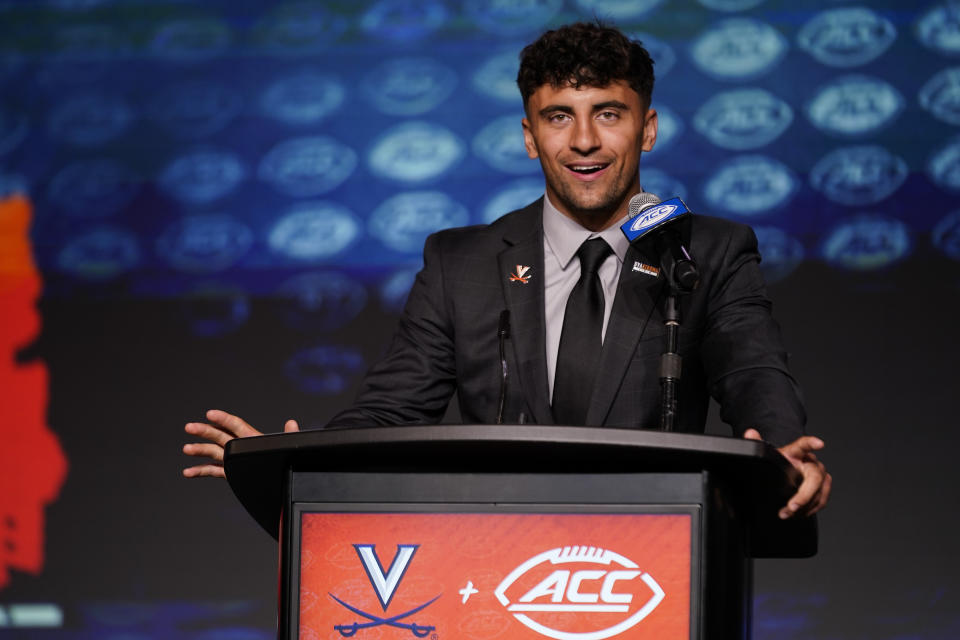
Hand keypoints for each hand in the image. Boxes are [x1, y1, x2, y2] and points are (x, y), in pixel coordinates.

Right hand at [182, 409, 299, 478]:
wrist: (279, 479)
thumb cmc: (284, 459)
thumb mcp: (287, 446)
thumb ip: (290, 435)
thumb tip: (292, 423)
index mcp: (253, 438)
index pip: (236, 425)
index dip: (223, 419)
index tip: (210, 414)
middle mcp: (240, 447)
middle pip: (220, 436)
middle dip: (204, 431)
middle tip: (190, 427)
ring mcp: (233, 459)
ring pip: (213, 452)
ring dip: (199, 450)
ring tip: (186, 449)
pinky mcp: (230, 471)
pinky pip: (212, 470)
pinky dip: (200, 471)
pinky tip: (188, 472)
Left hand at [743, 428, 831, 519]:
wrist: (784, 472)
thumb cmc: (776, 463)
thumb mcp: (766, 455)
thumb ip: (756, 443)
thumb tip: (750, 433)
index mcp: (795, 452)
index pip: (804, 444)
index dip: (811, 443)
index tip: (820, 444)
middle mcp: (810, 462)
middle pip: (815, 477)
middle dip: (804, 494)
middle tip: (792, 506)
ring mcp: (819, 475)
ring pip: (819, 491)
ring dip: (805, 506)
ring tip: (788, 513)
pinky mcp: (822, 488)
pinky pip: (821, 500)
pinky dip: (810, 509)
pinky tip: (798, 514)